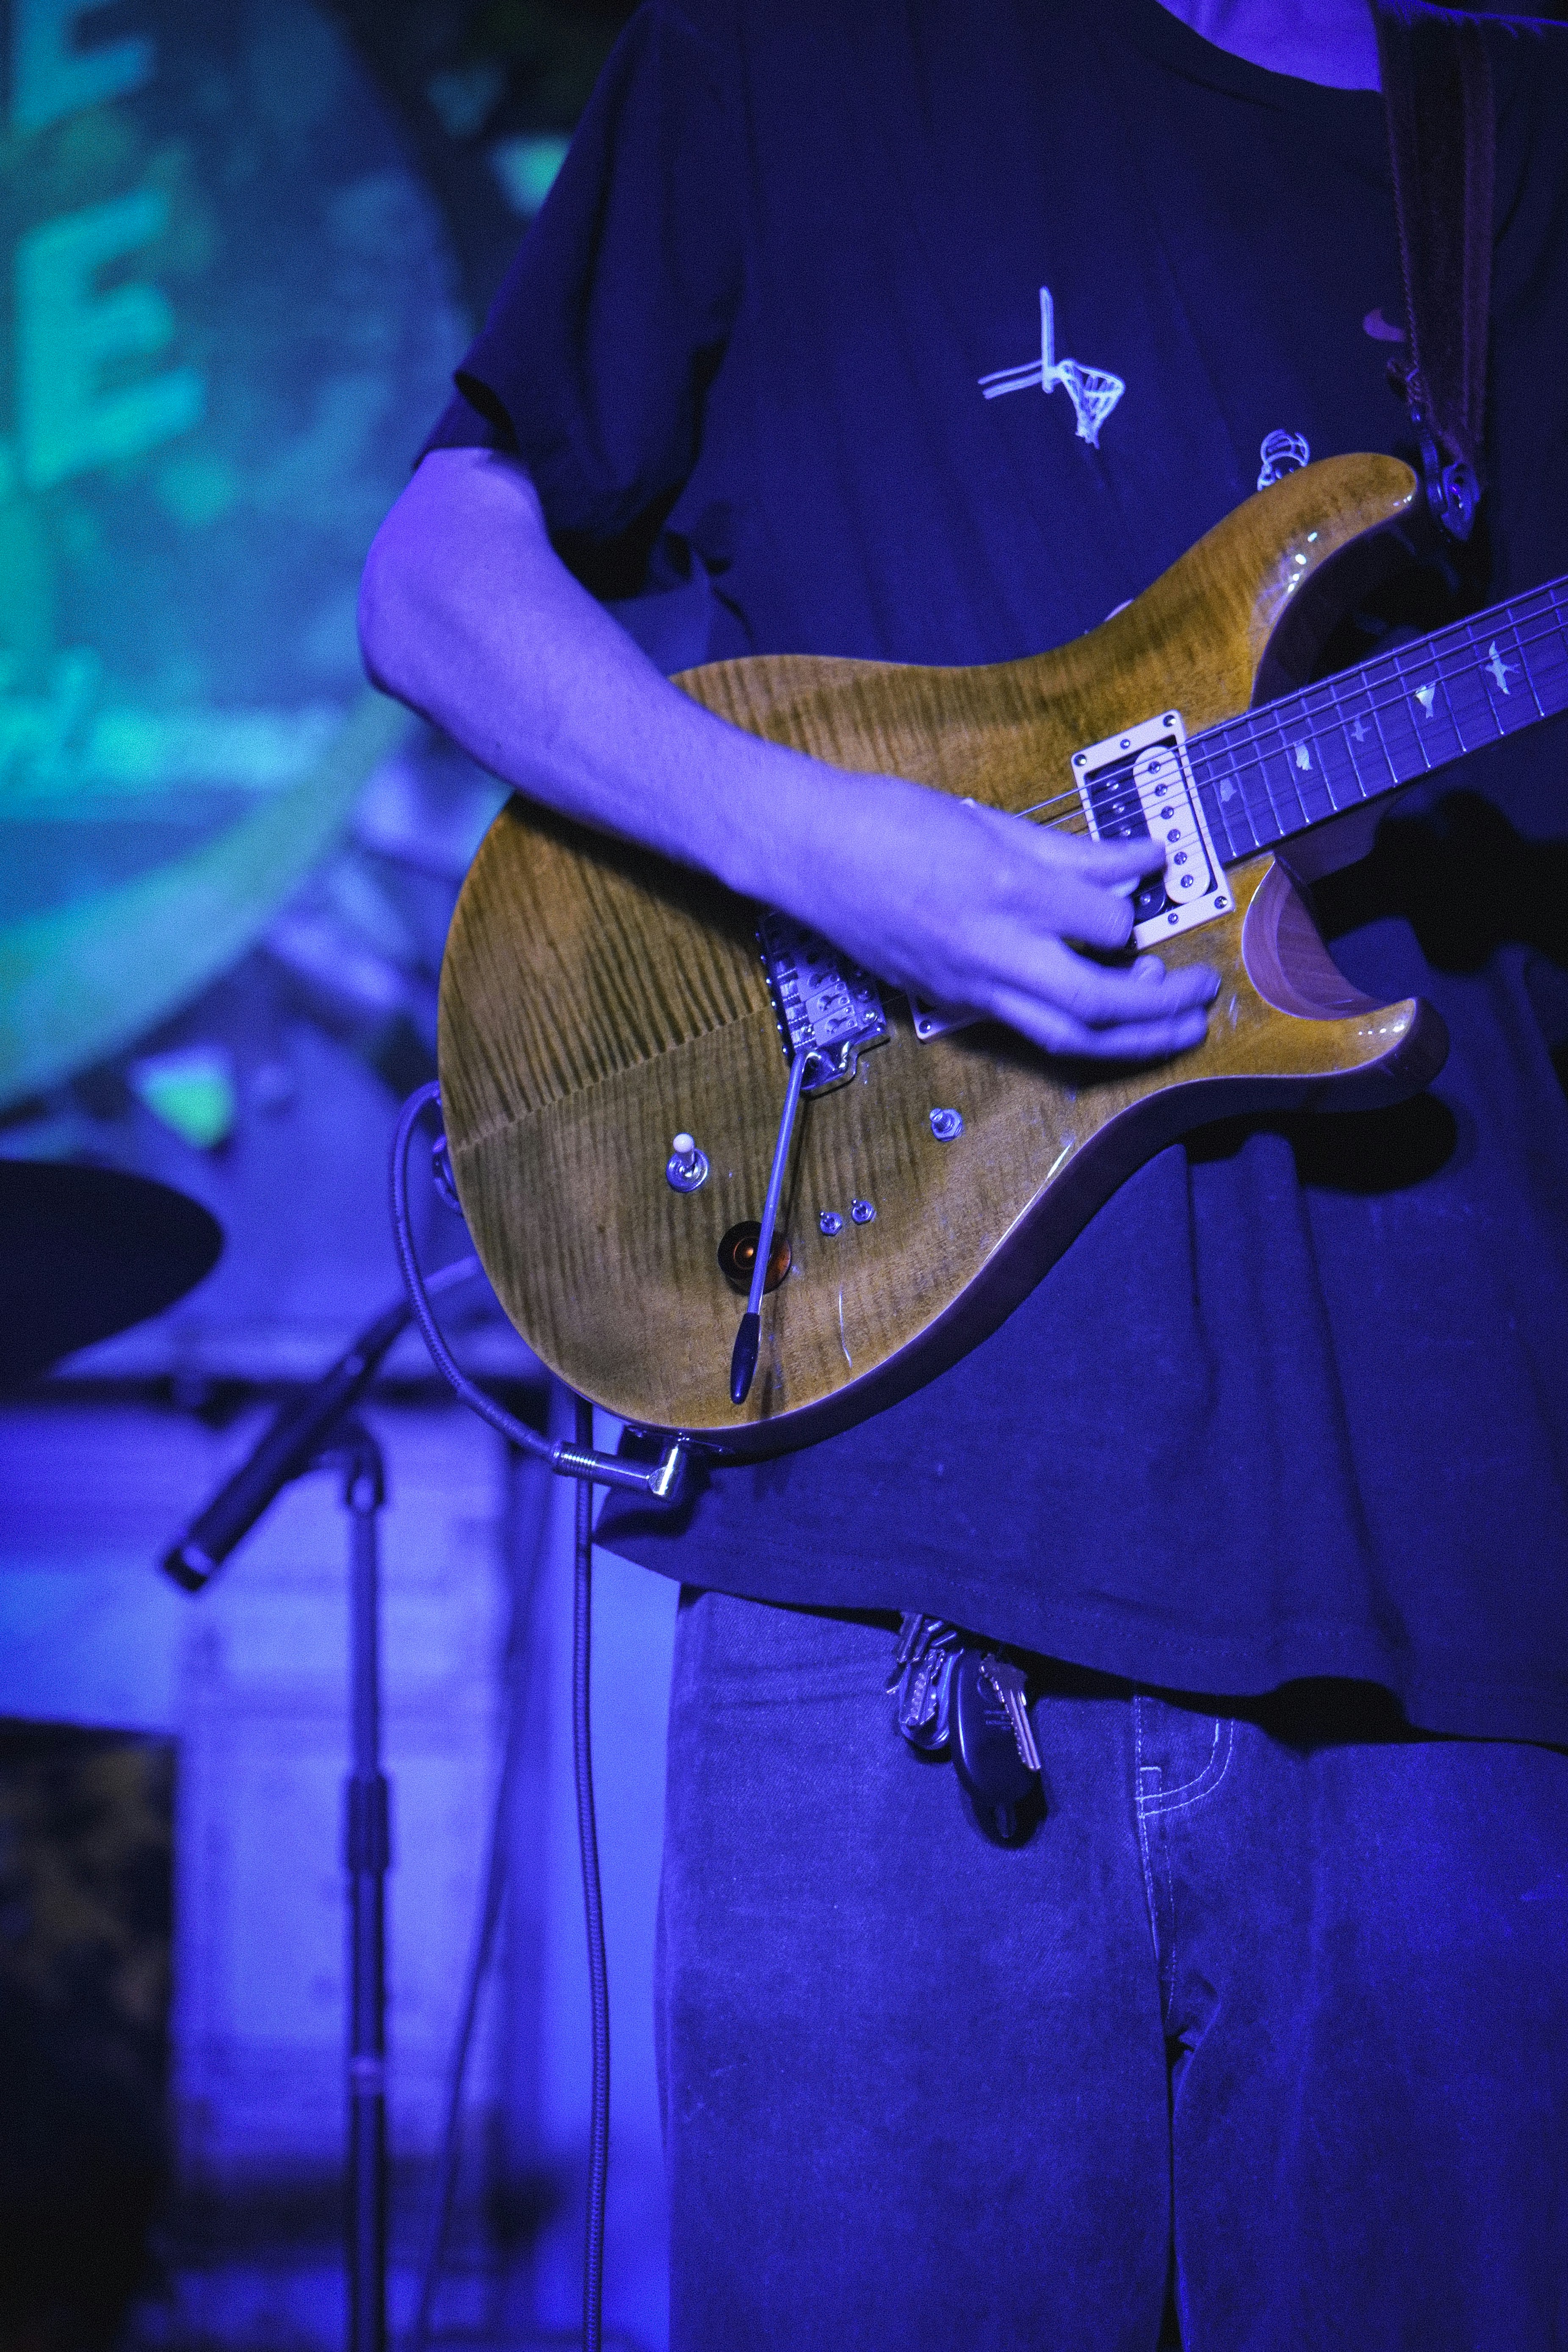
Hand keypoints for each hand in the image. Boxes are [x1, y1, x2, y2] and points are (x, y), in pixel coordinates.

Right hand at [781, 773, 1220, 1061]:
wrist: (807, 851)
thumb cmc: (889, 821)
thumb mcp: (990, 822)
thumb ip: (1073, 852)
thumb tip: (1141, 860)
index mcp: (1004, 889)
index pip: (1105, 923)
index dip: (1135, 917)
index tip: (1149, 895)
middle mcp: (990, 948)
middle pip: (1098, 1003)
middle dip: (1163, 1006)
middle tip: (1203, 990)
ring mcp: (967, 984)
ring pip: (1067, 1037)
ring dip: (1133, 1040)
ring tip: (1176, 1023)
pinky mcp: (950, 1002)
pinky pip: (1028, 1031)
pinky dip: (1077, 1030)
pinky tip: (1103, 1014)